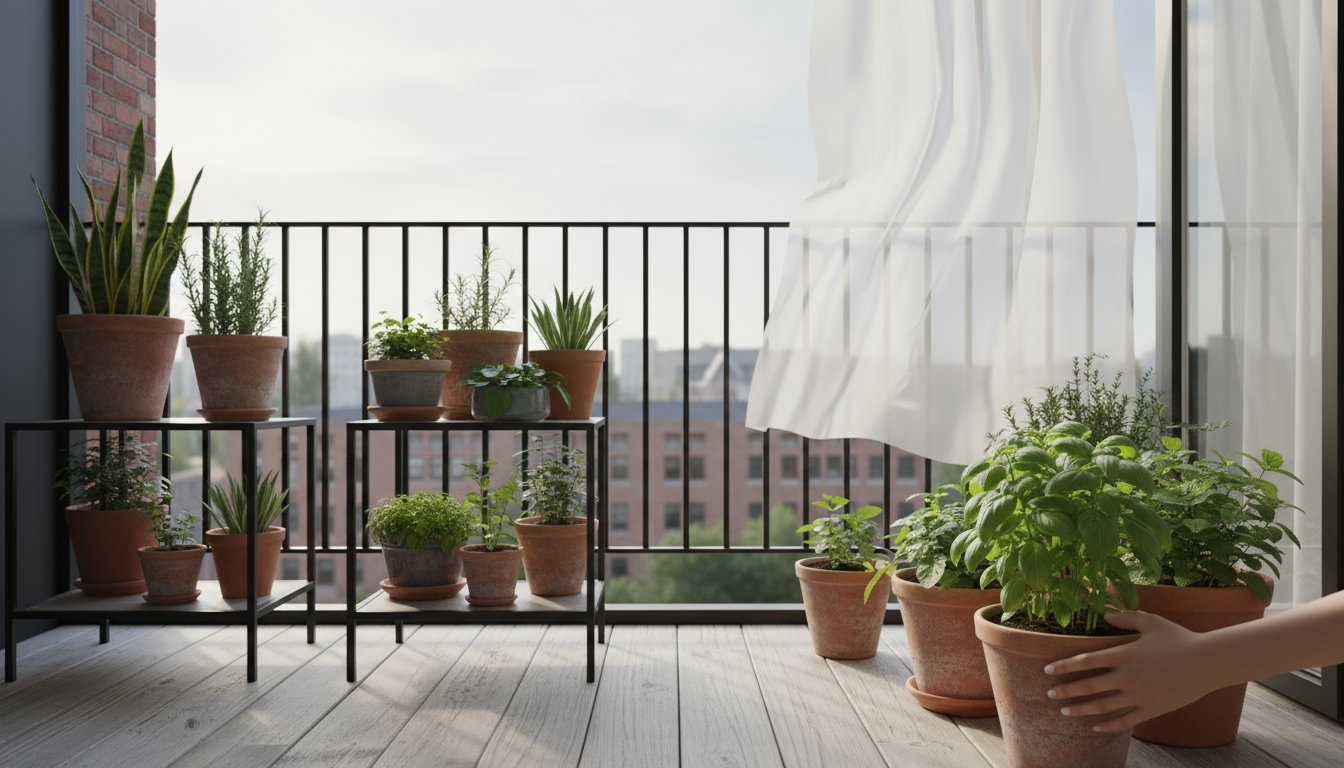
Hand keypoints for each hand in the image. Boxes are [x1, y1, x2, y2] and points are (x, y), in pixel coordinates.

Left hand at [1043, 611, 1224, 732]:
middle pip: (1088, 686)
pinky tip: (1095, 726)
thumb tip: (1102, 611)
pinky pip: (1125, 720)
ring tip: (1064, 711)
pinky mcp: (1152, 709)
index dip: (1064, 667)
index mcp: (1125, 654)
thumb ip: (1124, 616)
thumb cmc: (1179, 638)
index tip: (1047, 670)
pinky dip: (1108, 725)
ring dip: (1080, 710)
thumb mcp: (1150, 621)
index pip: (1085, 661)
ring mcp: (1140, 695)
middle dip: (1065, 691)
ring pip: (1103, 707)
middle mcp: (1129, 676)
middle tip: (1049, 695)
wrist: (1209, 662)